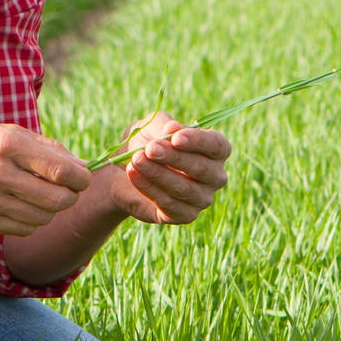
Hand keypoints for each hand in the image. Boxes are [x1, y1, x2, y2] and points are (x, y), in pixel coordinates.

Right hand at [0, 122, 90, 235]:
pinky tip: (22, 206)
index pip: (62, 171)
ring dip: (50, 210)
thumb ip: (46, 148)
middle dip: (70, 196)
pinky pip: (24, 229)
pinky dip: (31, 221)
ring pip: (43, 217)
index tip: (82, 178)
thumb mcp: (5, 132)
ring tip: (41, 197)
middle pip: (58, 199)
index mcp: (7, 144)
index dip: (81, 178)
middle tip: (66, 190)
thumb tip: (84, 166)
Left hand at [109, 112, 230, 225]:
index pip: (218, 146)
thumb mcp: (151, 127)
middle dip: (174, 158)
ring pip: (185, 188)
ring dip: (158, 173)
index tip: (176, 138)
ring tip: (136, 160)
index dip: (198, 141)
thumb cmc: (145, 144)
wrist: (123, 172)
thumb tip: (173, 128)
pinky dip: (150, 188)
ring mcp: (202, 198)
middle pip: (202, 168)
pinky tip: (133, 174)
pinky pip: (171, 204)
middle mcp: (215, 176)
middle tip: (150, 148)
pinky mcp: (185, 215)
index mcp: (215, 150)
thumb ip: (163, 125)